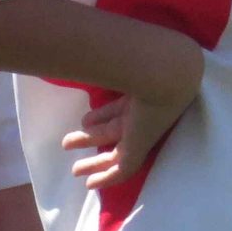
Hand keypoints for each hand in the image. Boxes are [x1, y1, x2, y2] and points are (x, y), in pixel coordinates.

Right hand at [61, 49, 201, 190]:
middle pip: (113, 130)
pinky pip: (122, 170)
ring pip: (114, 153)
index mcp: (139, 94)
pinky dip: (106, 178)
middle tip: (68, 142)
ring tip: (75, 169)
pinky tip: (90, 185)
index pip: (118, 109)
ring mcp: (141, 133)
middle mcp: (141, 115)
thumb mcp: (117, 59)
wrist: (164, 71)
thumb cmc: (140, 59)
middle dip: (92, 136)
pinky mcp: (139, 148)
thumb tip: (78, 45)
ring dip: (94, 161)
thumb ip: (99, 55)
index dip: (102, 115)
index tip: (85, 121)